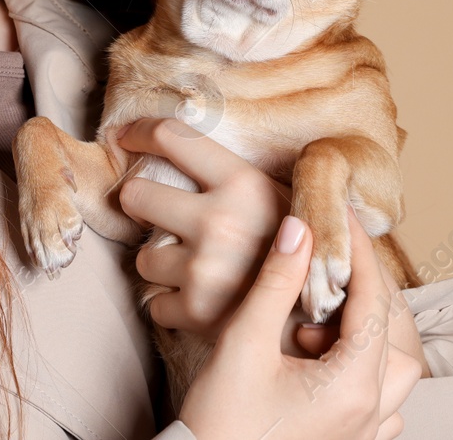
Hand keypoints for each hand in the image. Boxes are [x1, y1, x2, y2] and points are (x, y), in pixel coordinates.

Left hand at [115, 117, 285, 343]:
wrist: (328, 322)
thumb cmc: (302, 254)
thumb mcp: (285, 199)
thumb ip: (239, 175)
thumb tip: (182, 141)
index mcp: (242, 183)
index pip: (170, 137)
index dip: (138, 132)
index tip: (124, 136)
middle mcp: (218, 221)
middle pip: (136, 194)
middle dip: (141, 204)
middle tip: (156, 214)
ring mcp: (202, 268)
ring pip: (143, 257)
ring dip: (163, 264)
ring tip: (199, 270)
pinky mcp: (193, 311)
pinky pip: (155, 303)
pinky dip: (173, 306)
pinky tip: (203, 302)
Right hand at [177, 208, 423, 439]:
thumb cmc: (220, 420)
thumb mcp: (244, 342)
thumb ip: (276, 283)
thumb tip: (299, 229)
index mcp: (353, 387)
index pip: (372, 303)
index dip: (358, 252)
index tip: (341, 214)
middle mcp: (370, 413)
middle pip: (394, 336)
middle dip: (366, 292)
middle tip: (330, 263)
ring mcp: (364, 432)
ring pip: (395, 370)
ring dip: (367, 334)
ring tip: (319, 321)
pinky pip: (382, 401)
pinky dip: (366, 370)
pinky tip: (327, 358)